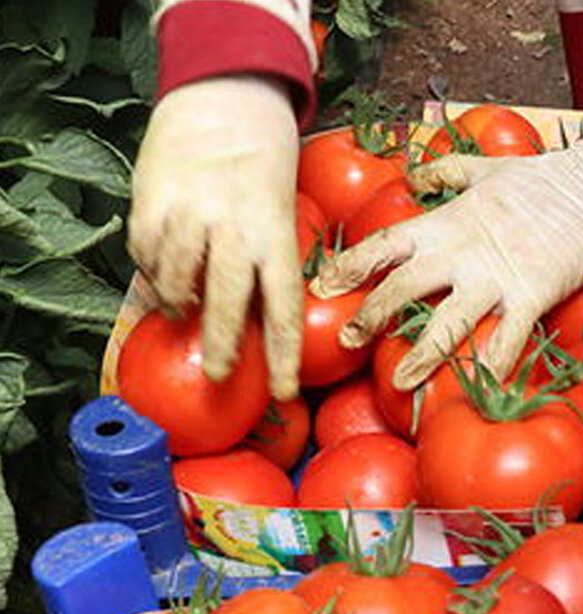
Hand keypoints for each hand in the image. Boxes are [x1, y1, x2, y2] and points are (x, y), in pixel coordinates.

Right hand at [128, 75, 301, 398]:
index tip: (285, 392)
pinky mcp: (153, 199)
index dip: (285, 357)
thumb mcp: (282, 217)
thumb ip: (270, 265)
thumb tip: (259, 327)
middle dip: (223, 344)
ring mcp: (191, 213)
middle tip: (219, 374)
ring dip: (179, 305)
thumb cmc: (262, 172)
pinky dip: (152, 273)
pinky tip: (162, 277)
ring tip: (182, 314)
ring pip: (179, 280)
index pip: (284, 309)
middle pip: (227, 301)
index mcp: (276, 237)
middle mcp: (234, 228)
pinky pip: (147, 254)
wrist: (226, 101)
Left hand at [311, 115, 582, 389]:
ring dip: (420, 356)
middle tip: (345, 342)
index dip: (348, 267)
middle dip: (369, 317)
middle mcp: (460, 253)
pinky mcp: (530, 298)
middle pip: (401, 288)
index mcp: (445, 223)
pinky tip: (479, 395)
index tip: (324, 286)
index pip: (383, 245)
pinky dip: (493, 370)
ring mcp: (494, 278)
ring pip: (446, 324)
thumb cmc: (541, 177)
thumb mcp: (483, 167)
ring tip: (400, 382)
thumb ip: (444, 171)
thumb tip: (415, 175)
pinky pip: (506, 342)